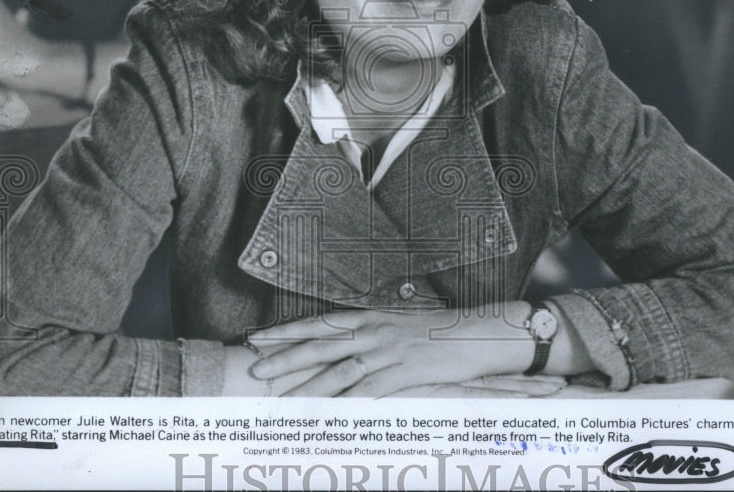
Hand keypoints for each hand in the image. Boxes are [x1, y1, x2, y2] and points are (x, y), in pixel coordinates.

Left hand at [246, 305, 536, 397]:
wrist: (477, 332)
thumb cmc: (439, 330)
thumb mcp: (399, 324)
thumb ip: (371, 333)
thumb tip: (344, 345)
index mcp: (370, 316)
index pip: (319, 323)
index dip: (287, 330)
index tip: (259, 336)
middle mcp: (373, 331)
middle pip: (321, 345)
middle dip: (286, 357)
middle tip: (256, 369)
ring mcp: (388, 352)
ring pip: (339, 371)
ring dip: (308, 387)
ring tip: (282, 401)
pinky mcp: (404, 373)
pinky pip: (369, 392)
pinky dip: (345, 406)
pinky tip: (328, 417)